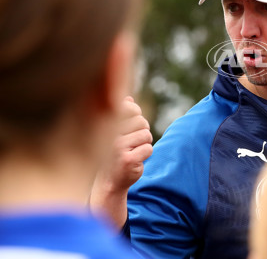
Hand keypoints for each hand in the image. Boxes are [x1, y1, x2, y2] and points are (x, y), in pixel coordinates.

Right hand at [90, 96, 152, 227]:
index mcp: (104, 124)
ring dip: (144, 144)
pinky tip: (134, 160)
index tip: (131, 125)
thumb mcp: (114, 132)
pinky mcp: (128, 160)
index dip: (137, 115)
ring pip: (146, 135)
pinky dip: (145, 154)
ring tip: (132, 151)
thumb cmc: (113, 153)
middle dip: (142, 131)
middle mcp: (108, 134)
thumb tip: (129, 98)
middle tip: (133, 142)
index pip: (131, 108)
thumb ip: (121, 114)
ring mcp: (117, 148)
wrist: (108, 181)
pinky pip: (149, 148)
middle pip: (142, 122)